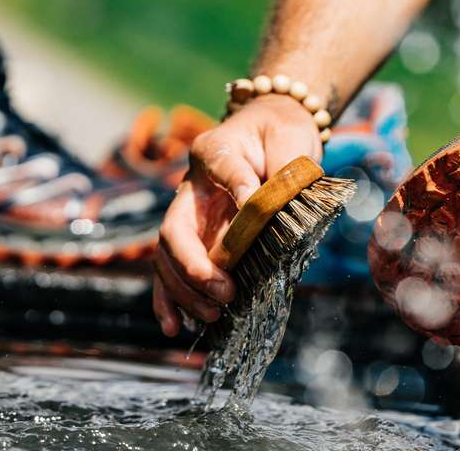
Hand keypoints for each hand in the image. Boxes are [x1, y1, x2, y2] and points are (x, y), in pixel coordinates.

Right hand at [152, 94, 323, 335]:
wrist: (273, 133)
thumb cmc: (282, 134)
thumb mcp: (291, 140)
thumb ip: (284, 167)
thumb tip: (267, 205)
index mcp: (215, 151)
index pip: (223, 169)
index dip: (239, 190)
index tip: (256, 207)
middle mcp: (193, 187)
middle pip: (175, 231)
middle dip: (195, 269)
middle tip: (226, 293)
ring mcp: (191, 214)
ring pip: (168, 258)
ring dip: (184, 291)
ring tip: (212, 314)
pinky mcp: (198, 237)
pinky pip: (174, 270)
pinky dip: (171, 300)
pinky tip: (175, 326)